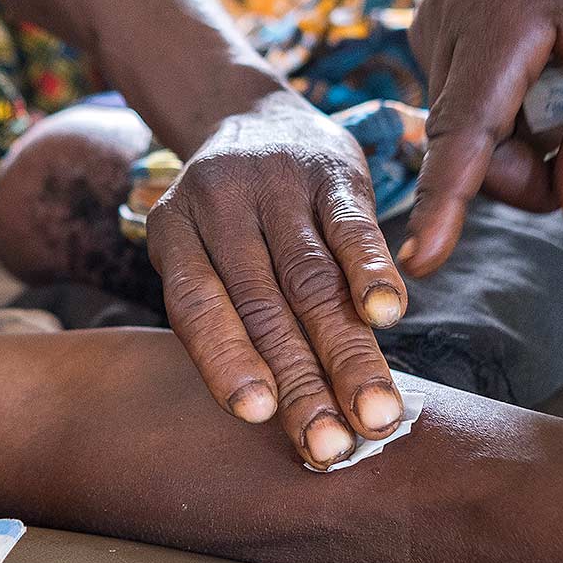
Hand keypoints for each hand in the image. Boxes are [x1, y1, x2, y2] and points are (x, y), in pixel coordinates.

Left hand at [145, 91, 407, 467]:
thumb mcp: (196, 248)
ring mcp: (276, 186)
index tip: (259, 415)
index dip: (225, 358)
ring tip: (376, 413)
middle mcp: (218, 207)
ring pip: (312, 278)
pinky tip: (388, 316)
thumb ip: (222, 313)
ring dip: (347, 350)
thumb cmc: (226, 217)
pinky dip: (370, 270)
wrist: (251, 115)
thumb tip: (268, 410)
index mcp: (174, 233)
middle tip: (332, 447)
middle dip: (301, 382)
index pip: (195, 304)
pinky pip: (350, 225)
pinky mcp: (331, 170)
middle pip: (262, 305)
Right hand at [404, 0, 562, 274]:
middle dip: (512, 174)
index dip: (445, 199)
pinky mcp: (429, 30)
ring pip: (455, 128)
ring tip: (554, 129)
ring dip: (503, 148)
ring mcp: (431, 24)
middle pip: (461, 140)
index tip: (420, 259)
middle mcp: (447, 21)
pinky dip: (492, 120)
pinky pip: (453, 102)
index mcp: (498, 22)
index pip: (462, 129)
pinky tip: (527, 94)